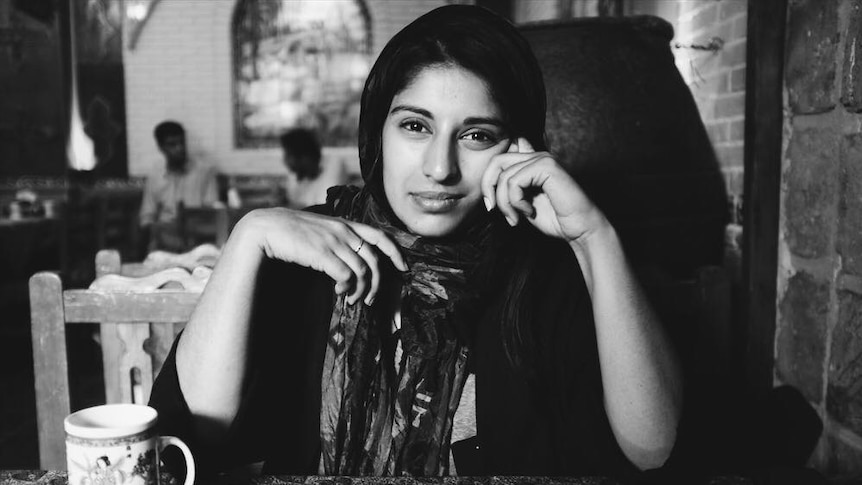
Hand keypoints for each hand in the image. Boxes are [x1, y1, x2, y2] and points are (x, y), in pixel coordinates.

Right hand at [240, 208, 407, 305]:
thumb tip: (350, 261)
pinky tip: (338, 292)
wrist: (266, 228)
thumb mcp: (319, 229)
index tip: (404, 268)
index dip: (395, 253)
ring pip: (363, 271)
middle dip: (378, 284)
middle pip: (375, 260)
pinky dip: (346, 287)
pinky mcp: (323, 254)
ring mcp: (334, 242)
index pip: (380, 236)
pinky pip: (346, 276)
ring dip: (361, 290)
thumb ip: (337, 239)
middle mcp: (344, 231)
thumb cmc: (291, 232)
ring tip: (351, 299)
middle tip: (370, 299)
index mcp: (345, 224)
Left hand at [480, 138, 608, 243]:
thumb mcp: (522, 202)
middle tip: (493, 209)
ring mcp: (543, 159)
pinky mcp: (547, 167)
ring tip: (516, 217)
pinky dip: (516, 202)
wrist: (579, 229)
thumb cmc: (554, 218)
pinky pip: (515, 182)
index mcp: (532, 161)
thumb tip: (492, 179)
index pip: (500, 157)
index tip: (491, 204)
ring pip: (504, 175)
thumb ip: (509, 188)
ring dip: (505, 203)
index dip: (489, 178)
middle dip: (488, 187)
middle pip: (496, 161)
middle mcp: (537, 156)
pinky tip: (529, 212)